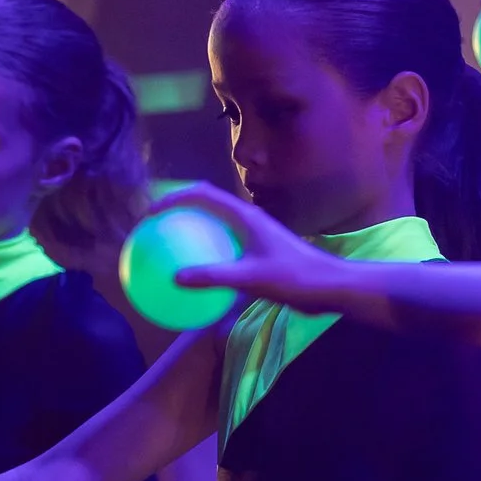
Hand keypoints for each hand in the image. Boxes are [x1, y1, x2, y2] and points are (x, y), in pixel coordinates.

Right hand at [166, 187, 361, 316]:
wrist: (329, 286)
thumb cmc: (296, 278)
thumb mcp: (252, 278)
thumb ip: (214, 276)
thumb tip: (176, 278)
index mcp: (245, 216)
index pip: (202, 194)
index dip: (173, 197)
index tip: (150, 212)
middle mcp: (247, 220)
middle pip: (205, 204)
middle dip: (178, 208)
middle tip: (152, 227)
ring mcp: (252, 235)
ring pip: (214, 225)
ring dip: (191, 229)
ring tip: (166, 247)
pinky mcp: (257, 251)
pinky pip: (223, 247)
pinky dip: (205, 254)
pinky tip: (194, 278)